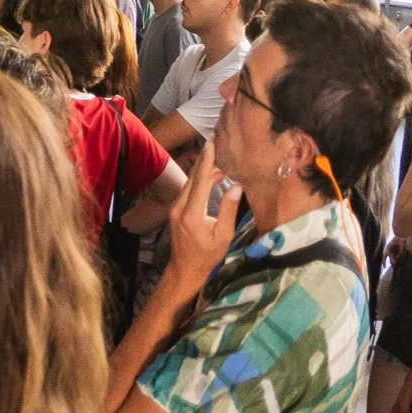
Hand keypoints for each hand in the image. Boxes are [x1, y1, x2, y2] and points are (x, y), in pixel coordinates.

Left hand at [165, 141, 240, 288]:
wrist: (185, 269)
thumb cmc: (207, 256)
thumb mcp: (223, 235)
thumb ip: (228, 210)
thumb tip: (236, 186)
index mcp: (191, 213)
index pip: (199, 181)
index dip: (206, 161)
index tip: (212, 144)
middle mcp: (179, 207)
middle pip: (193, 178)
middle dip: (205, 160)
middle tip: (217, 143)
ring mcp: (175, 208)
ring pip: (190, 183)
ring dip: (203, 170)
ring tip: (220, 157)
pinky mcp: (176, 210)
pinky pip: (188, 190)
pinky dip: (200, 180)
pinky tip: (212, 175)